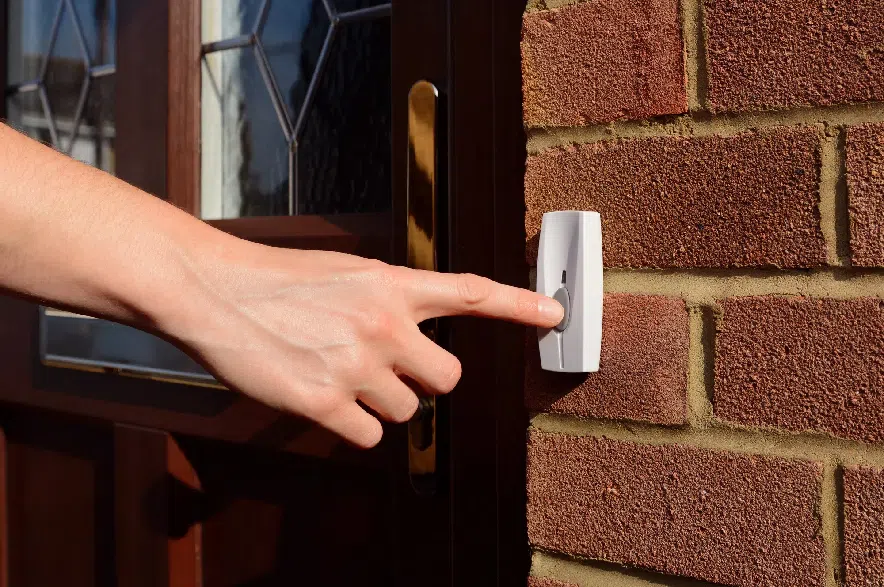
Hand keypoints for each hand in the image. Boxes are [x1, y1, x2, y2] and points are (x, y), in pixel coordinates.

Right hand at [165, 242, 563, 447]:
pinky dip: (355, 424)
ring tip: (340, 373)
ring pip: (408, 411)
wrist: (217, 291)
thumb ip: (389, 299)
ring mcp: (356, 365)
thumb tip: (416, 335)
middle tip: (393, 371)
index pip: (469, 292)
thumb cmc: (278, 280)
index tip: (555, 314)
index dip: (518, 305)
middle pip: (448, 379)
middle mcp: (383, 324)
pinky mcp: (324, 402)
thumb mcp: (345, 272)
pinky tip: (326, 398)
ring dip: (383, 402)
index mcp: (391, 284)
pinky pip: (371, 435)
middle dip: (427, 382)